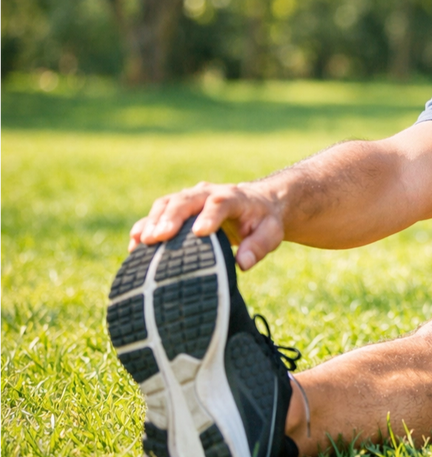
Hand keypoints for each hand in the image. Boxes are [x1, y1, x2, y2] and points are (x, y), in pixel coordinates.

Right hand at [128, 181, 284, 270]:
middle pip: (186, 200)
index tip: (200, 233)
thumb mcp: (271, 232)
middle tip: (158, 237)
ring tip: (142, 242)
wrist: (256, 203)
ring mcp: (190, 198)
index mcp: (234, 197)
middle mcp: (208, 193)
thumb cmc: (263, 221)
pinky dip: (145, 227)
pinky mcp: (178, 208)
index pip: (221, 202)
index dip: (209, 216)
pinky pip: (158, 214)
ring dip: (153, 221)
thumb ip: (259, 246)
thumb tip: (243, 263)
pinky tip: (134, 246)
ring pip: (168, 204)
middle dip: (171, 218)